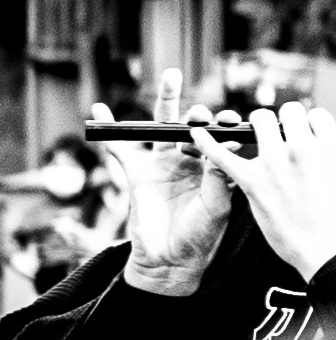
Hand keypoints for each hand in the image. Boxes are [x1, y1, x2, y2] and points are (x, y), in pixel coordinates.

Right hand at [106, 118, 235, 296]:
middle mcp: (189, 160)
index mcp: (212, 166)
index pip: (219, 136)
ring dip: (168, 101)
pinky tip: (101, 109)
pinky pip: (121, 148)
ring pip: (162, 126)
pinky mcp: (138, 174)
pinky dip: (111, 129)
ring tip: (173, 76)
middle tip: (201, 111)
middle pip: (192, 125)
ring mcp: (162, 164)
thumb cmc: (201, 235)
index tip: (231, 124)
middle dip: (198, 111)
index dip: (226, 127)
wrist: (171, 262)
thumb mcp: (218, 205)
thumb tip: (225, 143)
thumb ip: (219, 175)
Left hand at [208, 100, 335, 284]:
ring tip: (257, 135)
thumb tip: (315, 137)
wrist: (323, 247)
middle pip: (288, 112)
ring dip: (259, 125)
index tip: (307, 137)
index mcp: (328, 143)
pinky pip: (224, 156)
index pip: (316, 115)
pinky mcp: (252, 180)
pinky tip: (197, 133)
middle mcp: (302, 146)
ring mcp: (275, 161)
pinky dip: (208, 143)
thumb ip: (327, 150)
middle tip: (281, 136)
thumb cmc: (334, 215)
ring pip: (261, 120)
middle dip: (284, 121)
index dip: (310, 126)